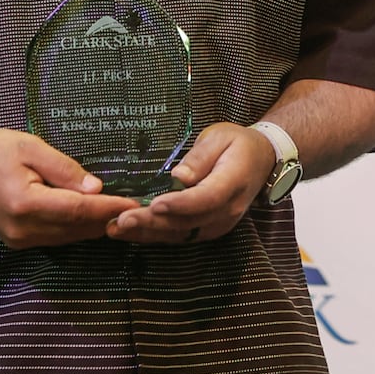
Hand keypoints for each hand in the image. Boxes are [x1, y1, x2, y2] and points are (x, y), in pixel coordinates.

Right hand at [0, 128, 139, 248]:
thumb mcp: (31, 148)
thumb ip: (65, 169)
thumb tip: (97, 187)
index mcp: (26, 205)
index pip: (79, 210)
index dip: (110, 208)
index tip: (136, 203)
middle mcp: (23, 230)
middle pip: (77, 228)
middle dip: (108, 218)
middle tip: (139, 208)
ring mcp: (19, 240)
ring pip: (69, 237)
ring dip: (95, 225)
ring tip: (123, 212)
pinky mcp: (18, 241)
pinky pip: (56, 237)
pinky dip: (77, 228)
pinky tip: (94, 216)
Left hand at [106, 122, 274, 244]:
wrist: (259, 161)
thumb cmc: (237, 144)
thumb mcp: (220, 137)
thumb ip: (200, 156)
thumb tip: (178, 177)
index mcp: (233, 182)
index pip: (206, 198)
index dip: (180, 204)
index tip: (154, 204)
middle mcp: (227, 210)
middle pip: (188, 222)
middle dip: (152, 223)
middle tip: (120, 220)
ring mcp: (218, 224)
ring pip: (180, 234)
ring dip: (147, 233)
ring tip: (114, 228)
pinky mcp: (207, 229)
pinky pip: (180, 236)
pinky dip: (153, 235)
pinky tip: (129, 232)